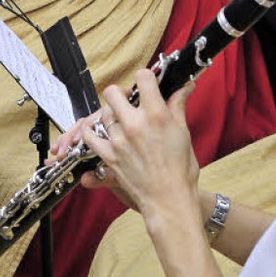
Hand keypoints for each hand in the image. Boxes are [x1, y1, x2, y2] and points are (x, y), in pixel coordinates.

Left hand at [80, 73, 199, 221]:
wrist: (169, 199)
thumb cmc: (180, 168)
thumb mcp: (183, 132)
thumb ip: (178, 105)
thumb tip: (184, 86)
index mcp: (156, 114)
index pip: (143, 77)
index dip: (145, 77)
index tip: (147, 83)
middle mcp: (135, 123)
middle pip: (113, 92)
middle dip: (120, 93)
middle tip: (128, 100)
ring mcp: (119, 140)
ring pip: (103, 112)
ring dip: (110, 113)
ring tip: (118, 119)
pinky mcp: (109, 156)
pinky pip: (90, 136)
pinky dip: (92, 132)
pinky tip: (100, 131)